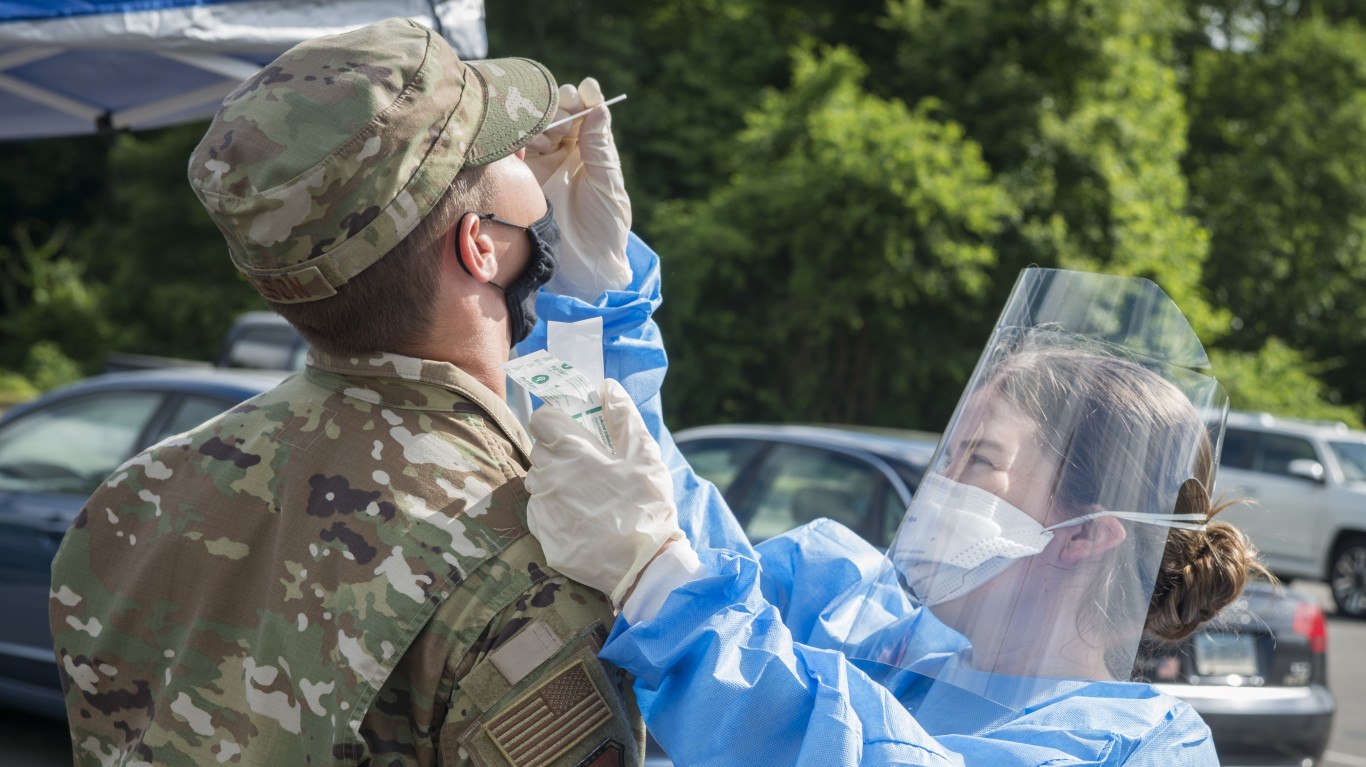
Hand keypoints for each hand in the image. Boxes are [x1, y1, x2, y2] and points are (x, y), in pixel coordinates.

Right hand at [525, 77, 631, 301]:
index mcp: (592, 149)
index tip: (586, 91)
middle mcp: (566, 150)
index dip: (585, 97)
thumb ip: (600, 148)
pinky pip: (516, 148)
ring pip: (536, 126)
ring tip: (546, 138)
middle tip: (563, 108)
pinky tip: (529, 145)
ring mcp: (542, 162)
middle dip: (559, 104)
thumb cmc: (605, 228)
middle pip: (558, 112)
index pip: (586, 112)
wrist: (583, 267)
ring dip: (540, 122)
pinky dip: (520, 139)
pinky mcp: (522, 176)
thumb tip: (598, 107)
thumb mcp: (608, 186)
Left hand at [525, 378, 680, 606]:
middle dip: (559, 449)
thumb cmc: (646, 507)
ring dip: (556, 479)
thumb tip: (607, 386)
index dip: (558, 419)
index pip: (542, 418)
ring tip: (588, 493)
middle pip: (539, 448)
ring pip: (539, 480)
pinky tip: (582, 518)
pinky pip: (541, 510)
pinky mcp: (542, 535)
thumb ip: (623, 417)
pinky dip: (556, 509)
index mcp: (570, 451)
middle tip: (590, 463)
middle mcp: (548, 476)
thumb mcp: (644, 455)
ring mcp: (542, 507)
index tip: (575, 429)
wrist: (642, 567)